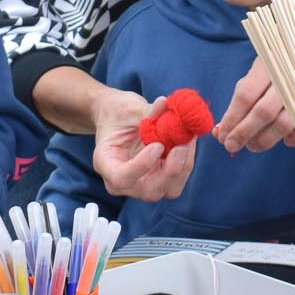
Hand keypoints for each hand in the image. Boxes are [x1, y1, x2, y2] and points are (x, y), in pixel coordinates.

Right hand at [90, 87, 195, 201]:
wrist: (119, 119)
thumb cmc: (118, 113)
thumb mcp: (128, 108)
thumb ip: (148, 111)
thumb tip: (165, 103)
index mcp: (106, 164)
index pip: (121, 178)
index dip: (142, 166)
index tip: (158, 145)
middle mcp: (123, 182)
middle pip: (149, 190)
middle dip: (171, 169)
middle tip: (183, 144)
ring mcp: (142, 185)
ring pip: (168, 189)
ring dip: (183, 165)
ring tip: (188, 139)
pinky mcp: (160, 181)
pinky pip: (177, 180)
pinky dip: (186, 162)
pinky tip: (188, 142)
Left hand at [215, 57, 294, 154]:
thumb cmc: (277, 71)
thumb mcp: (257, 75)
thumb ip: (239, 101)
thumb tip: (220, 132)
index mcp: (270, 63)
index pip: (246, 94)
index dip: (232, 118)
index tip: (221, 134)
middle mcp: (291, 76)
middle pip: (264, 112)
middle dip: (244, 133)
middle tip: (231, 145)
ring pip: (284, 125)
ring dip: (263, 140)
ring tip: (251, 144)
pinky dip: (290, 140)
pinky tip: (281, 138)